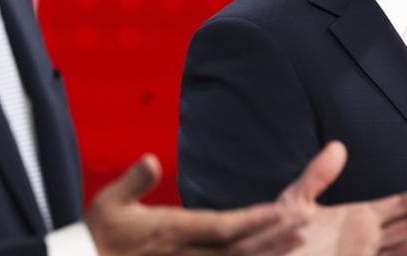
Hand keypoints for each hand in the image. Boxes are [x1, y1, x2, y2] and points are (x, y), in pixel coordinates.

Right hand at [85, 153, 304, 255]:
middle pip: (240, 248)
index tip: (282, 210)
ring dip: (269, 252)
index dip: (254, 219)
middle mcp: (187, 253)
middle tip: (306, 224)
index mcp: (173, 230)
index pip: (222, 226)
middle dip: (274, 237)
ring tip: (299, 240)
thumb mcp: (109, 202)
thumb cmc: (99, 234)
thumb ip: (134, 182)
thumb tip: (151, 159)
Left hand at [277, 142, 406, 255]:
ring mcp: (362, 254)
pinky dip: (400, 254)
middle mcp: (365, 238)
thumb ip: (317, 175)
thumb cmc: (280, 234)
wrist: (269, 254)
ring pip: (399, 244)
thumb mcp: (298, 200)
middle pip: (405, 225)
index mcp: (357, 218)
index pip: (396, 206)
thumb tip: (338, 147)